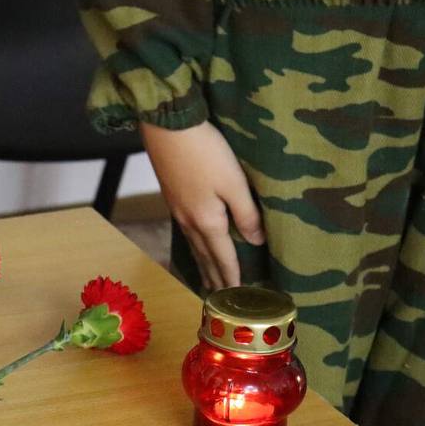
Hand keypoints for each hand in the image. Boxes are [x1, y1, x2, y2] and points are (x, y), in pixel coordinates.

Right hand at [141, 121, 263, 290]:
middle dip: (214, 276)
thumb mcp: (234, 183)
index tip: (237, 295)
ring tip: (205, 278)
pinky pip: (185, 232)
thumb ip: (246, 214)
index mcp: (208, 221)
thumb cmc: (206, 153)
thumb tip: (256, 241)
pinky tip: (193, 243)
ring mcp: (178, 210)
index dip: (232, 275)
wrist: (168, 129)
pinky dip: (192, 246)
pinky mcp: (172, 197)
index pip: (223, 256)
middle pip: (205, 256)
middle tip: (218, 296)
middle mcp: (190, 221)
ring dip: (201, 264)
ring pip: (193, 245)